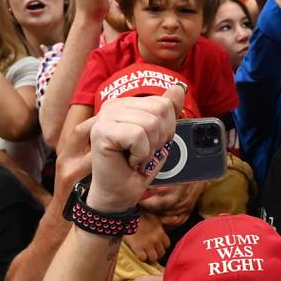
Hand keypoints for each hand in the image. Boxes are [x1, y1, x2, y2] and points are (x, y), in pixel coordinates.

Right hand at [79, 90, 184, 210]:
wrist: (119, 193)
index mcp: (126, 103)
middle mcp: (113, 105)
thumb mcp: (160, 136)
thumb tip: (179, 87)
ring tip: (136, 157)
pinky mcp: (101, 131)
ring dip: (149, 148)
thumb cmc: (138, 166)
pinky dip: (140, 154)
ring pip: (150, 123)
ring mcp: (105, 116)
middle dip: (160, 138)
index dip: (167, 128)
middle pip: (160, 110)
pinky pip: (138, 135)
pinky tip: (129, 161)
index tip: (151, 144)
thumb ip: (168, 111)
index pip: (164, 103)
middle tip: (143, 153)